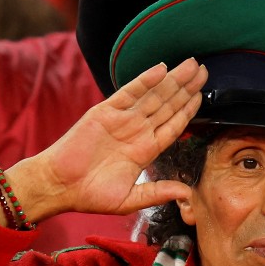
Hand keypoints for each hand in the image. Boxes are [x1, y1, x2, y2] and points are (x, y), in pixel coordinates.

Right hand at [7, 58, 207, 221]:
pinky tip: (162, 69)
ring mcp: (122, 119)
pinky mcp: (105, 111)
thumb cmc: (90, 195)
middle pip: (167, 104)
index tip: (203, 95)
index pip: (173, 125)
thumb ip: (157, 192)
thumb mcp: (130, 200)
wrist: (59, 186)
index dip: (188, 109)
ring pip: (153, 95)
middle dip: (186, 87)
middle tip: (205, 69)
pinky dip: (145, 80)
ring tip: (192, 65)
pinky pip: (129, 92)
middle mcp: (136, 131)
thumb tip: (186, 194)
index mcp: (144, 150)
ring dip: (173, 80)